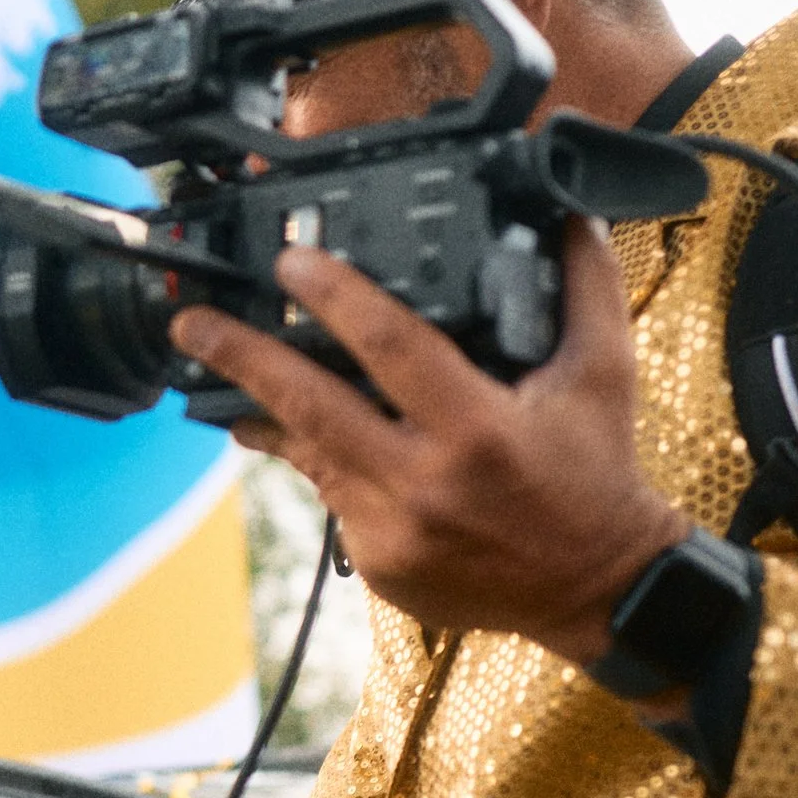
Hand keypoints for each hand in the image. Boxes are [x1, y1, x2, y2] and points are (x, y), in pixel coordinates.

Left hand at [173, 217, 687, 663]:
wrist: (598, 589)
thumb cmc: (598, 472)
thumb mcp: (605, 373)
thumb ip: (585, 286)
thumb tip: (568, 208)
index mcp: (479, 429)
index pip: (388, 346)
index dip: (332, 297)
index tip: (290, 261)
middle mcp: (424, 484)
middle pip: (311, 406)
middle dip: (241, 358)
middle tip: (192, 322)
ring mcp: (392, 532)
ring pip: (308, 456)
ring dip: (262, 411)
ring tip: (217, 376)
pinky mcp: (378, 564)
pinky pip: (333, 497)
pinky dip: (322, 461)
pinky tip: (300, 432)